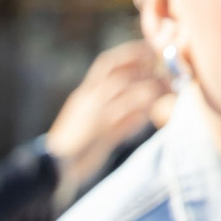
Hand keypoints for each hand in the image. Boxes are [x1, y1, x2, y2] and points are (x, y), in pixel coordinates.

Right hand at [45, 41, 171, 193]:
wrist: (52, 168)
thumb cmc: (71, 148)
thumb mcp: (86, 120)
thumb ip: (108, 110)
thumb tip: (136, 110)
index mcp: (83, 94)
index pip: (107, 63)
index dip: (132, 53)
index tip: (152, 51)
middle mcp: (89, 100)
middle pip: (120, 73)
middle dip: (146, 67)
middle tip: (165, 71)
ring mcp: (96, 116)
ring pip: (128, 91)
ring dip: (151, 89)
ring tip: (167, 92)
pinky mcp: (104, 134)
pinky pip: (130, 118)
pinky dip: (144, 114)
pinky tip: (151, 116)